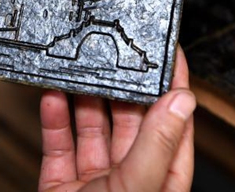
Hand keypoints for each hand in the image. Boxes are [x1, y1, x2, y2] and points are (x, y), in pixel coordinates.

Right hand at [39, 48, 194, 191]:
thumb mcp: (138, 186)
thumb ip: (157, 144)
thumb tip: (181, 101)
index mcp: (161, 180)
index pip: (174, 125)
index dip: (173, 88)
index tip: (170, 54)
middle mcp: (131, 178)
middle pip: (130, 121)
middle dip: (121, 87)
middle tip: (114, 54)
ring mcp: (95, 181)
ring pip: (92, 128)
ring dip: (84, 99)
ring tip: (80, 69)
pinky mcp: (61, 184)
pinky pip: (59, 145)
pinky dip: (54, 120)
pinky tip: (53, 97)